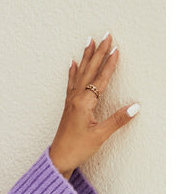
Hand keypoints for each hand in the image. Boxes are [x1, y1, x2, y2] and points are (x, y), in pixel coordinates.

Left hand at [49, 33, 139, 178]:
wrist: (58, 159)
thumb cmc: (77, 149)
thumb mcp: (100, 135)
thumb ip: (118, 120)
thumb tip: (135, 106)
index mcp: (84, 103)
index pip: (100, 79)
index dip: (109, 64)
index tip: (116, 49)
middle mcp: (76, 98)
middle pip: (89, 70)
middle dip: (98, 52)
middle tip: (106, 34)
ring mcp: (71, 101)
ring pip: (80, 73)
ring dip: (86, 56)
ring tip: (89, 41)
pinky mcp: (68, 106)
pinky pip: (71, 83)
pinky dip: (73, 71)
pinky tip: (73, 62)